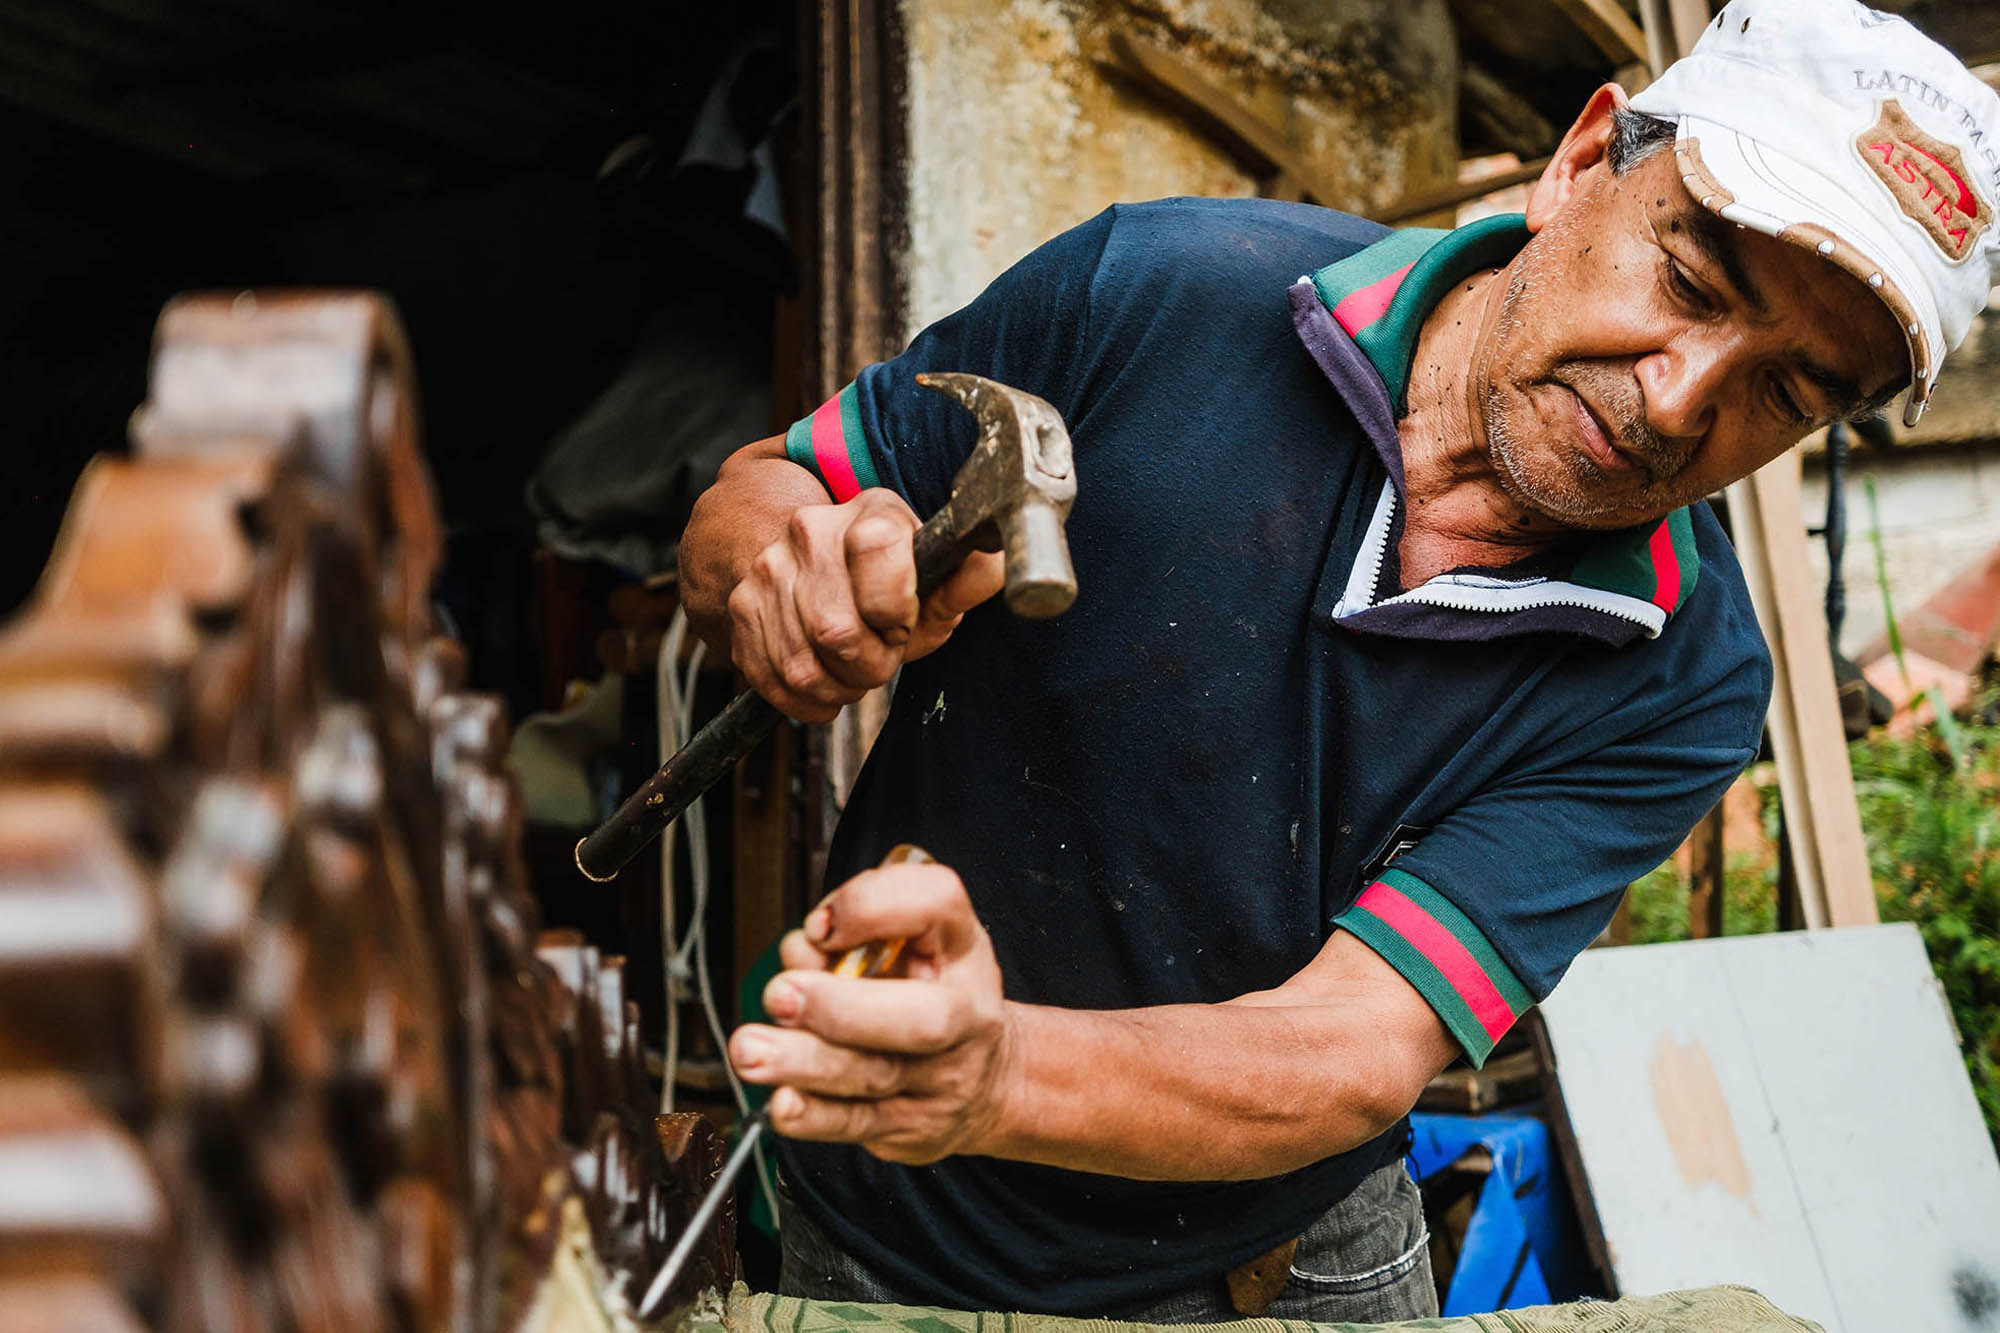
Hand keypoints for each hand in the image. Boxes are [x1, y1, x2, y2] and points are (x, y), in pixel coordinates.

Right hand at [725, 489, 1003, 721]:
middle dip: (869, 665)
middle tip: (879, 659)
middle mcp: (810, 532)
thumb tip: (993, 565)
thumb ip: (966, 580)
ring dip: (838, 688)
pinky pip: (773, 681)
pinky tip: (826, 684)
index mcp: (869, 513)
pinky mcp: (742, 607)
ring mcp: (768, 569)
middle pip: (837, 631)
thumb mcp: (934, 580)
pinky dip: (806, 701)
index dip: (896, 610)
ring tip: (853, 671)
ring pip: (803, 667)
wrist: (811, 563)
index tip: (901, 624)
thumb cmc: (888, 582)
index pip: (879, 552)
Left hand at [727, 859, 1018, 1164]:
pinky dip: (814, 1117)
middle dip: (841, 1007)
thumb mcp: (918, 940)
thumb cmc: (937, 993)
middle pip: (921, 1019)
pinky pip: (857, 1124)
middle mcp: (964, 1015)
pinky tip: (782, 1103)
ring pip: (875, 1076)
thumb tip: (800, 952)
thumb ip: (856, 932)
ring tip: (752, 1050)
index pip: (938, 904)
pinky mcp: (909, 1126)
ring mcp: (941, 1079)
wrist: (989, 1081)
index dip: (873, 907)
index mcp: (964, 950)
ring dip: (806, 1062)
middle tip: (782, 995)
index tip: (820, 924)